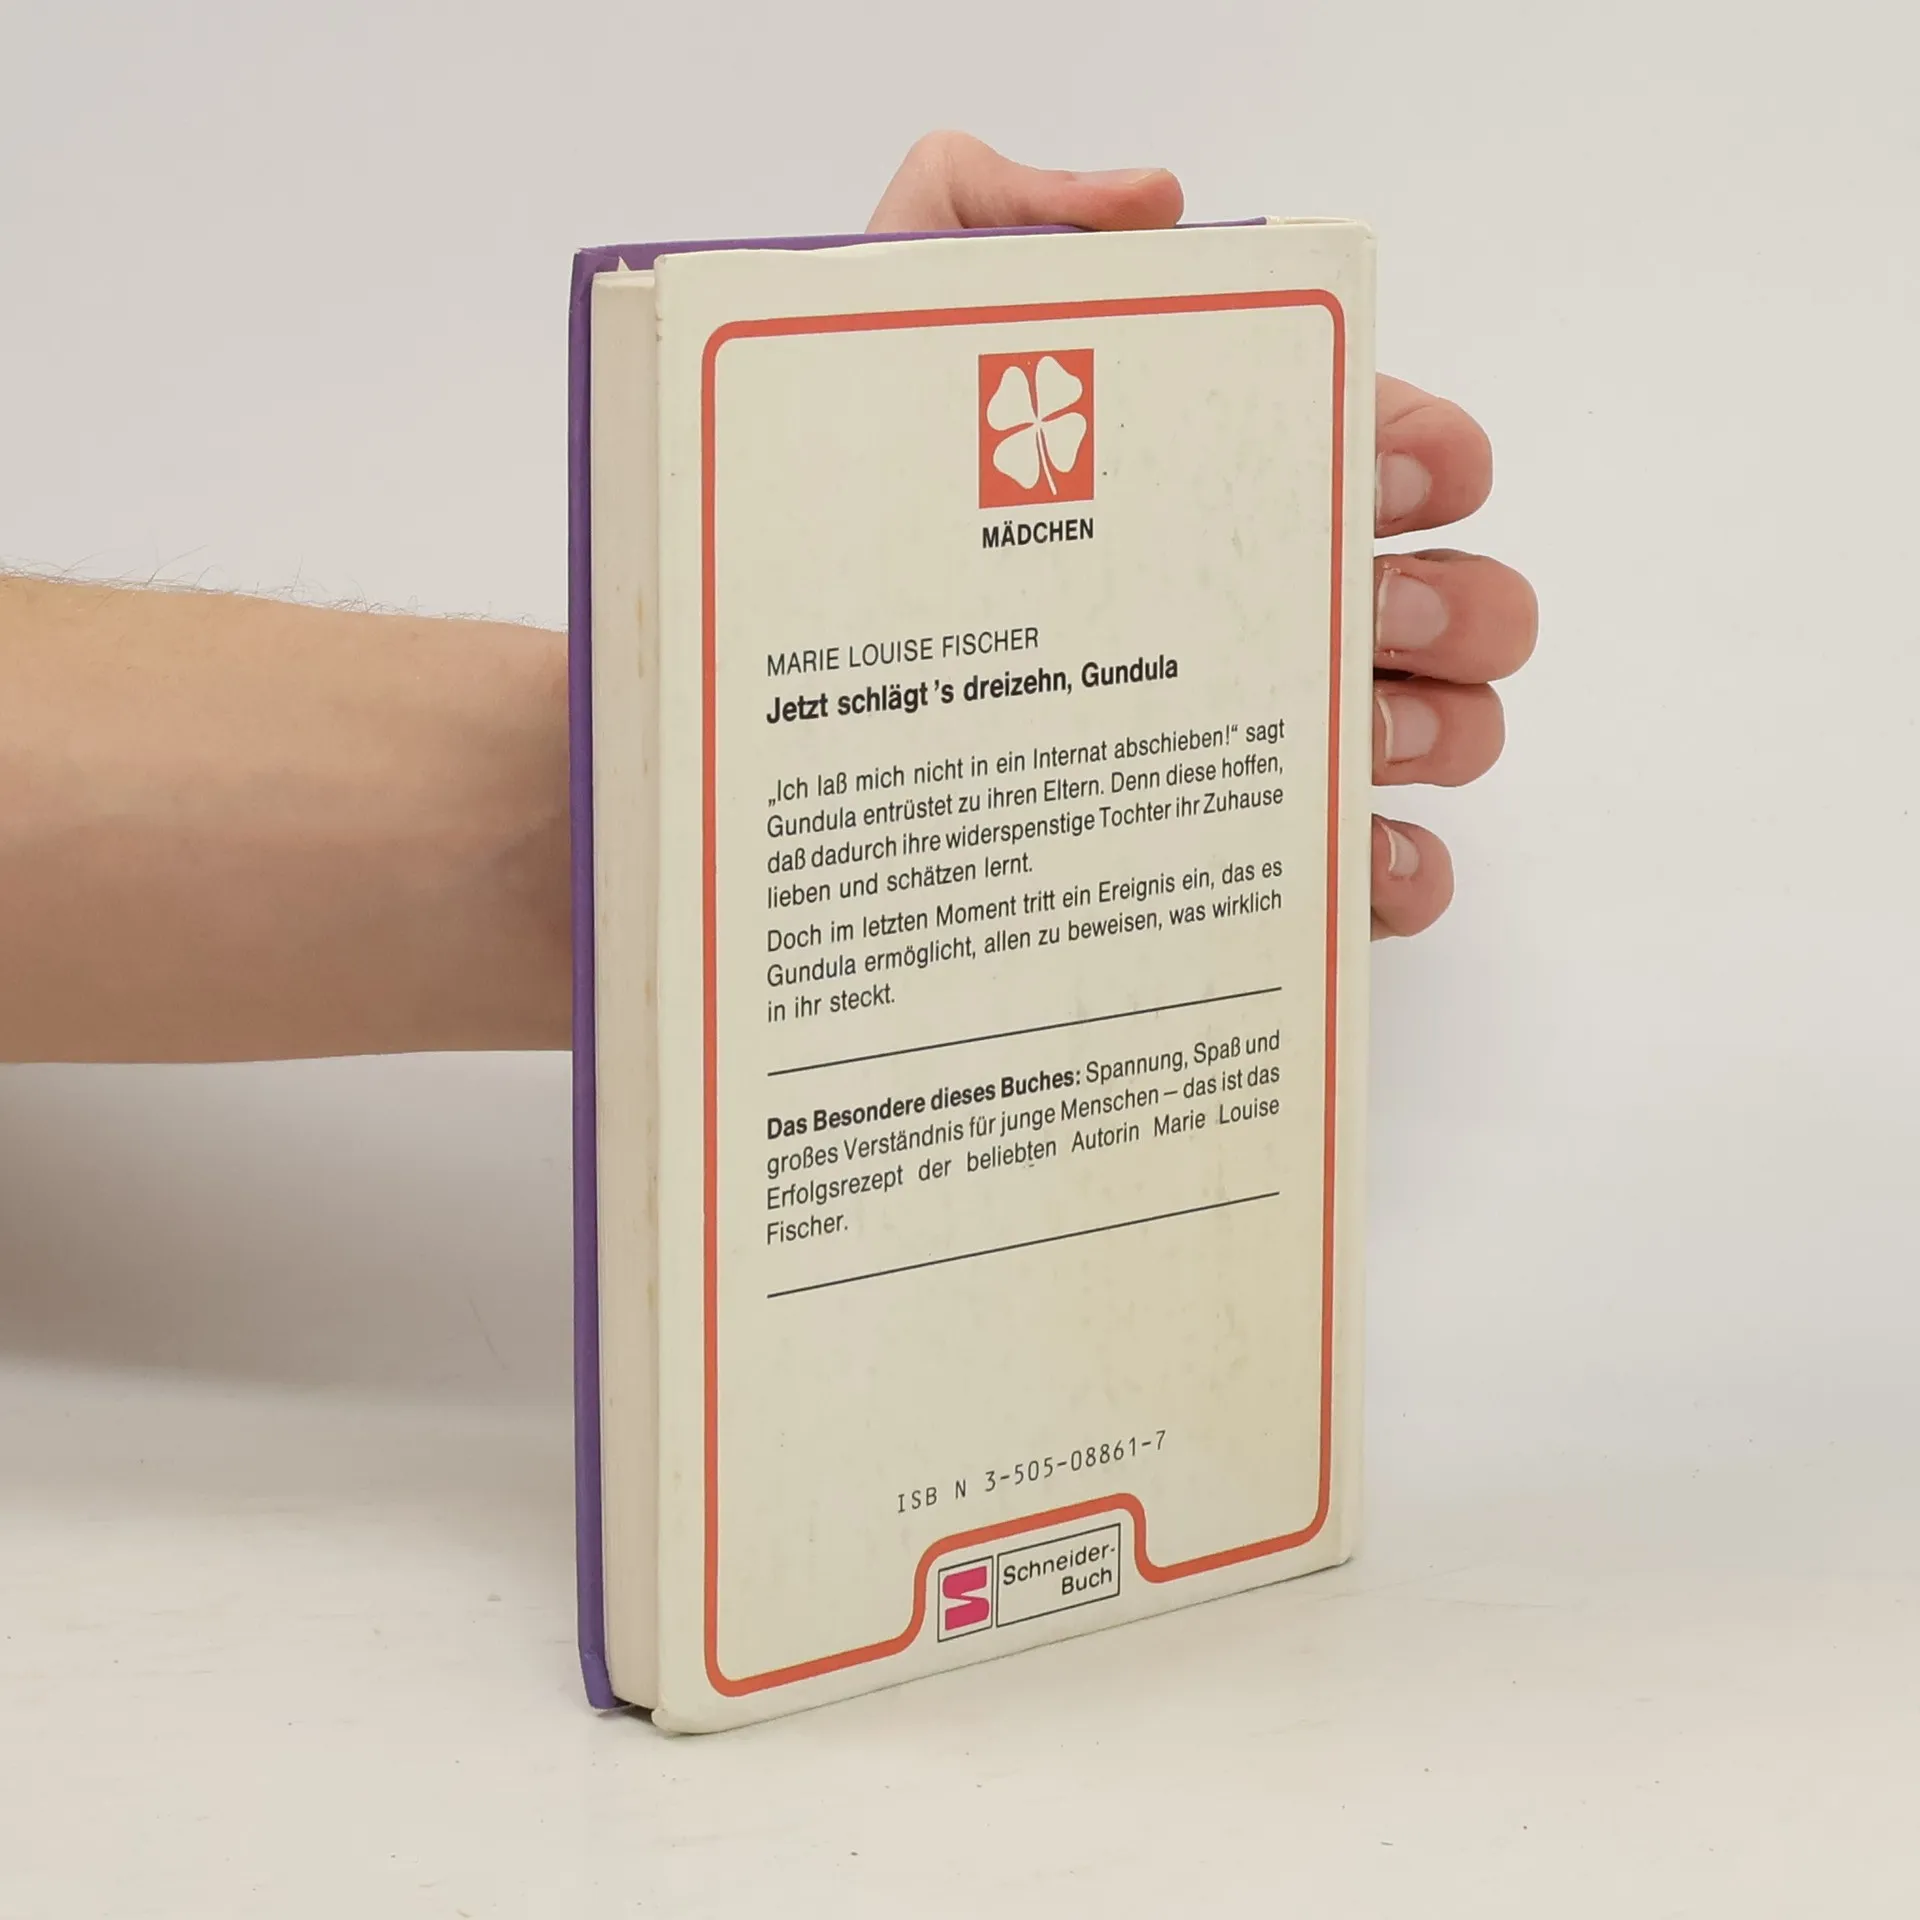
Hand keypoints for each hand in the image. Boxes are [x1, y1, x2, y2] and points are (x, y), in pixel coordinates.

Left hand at [869, 133, 1536, 938]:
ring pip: (1428, 735)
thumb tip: (1157, 200)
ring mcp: (1238, 749)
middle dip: (1451, 600)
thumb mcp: (868, 340)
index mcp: (1195, 492)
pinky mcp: (1214, 871)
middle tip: (1365, 609)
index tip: (1393, 469)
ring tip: (1367, 733)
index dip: (1417, 451)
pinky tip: (1355, 863)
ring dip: (1439, 729)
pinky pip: (1349, 881)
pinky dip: (1390, 874)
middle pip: (1433, 602)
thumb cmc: (807, 535)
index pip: (1363, 452)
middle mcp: (1238, 614)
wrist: (728, 730)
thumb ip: (989, 218)